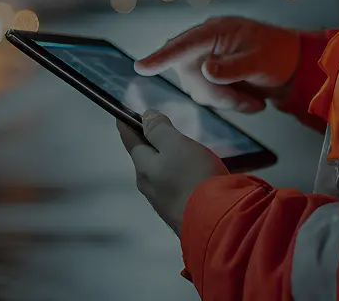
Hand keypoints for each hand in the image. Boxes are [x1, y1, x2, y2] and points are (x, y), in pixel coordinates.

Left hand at [118, 109, 227, 232]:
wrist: (216, 224)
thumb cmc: (194, 177)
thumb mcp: (176, 145)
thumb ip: (159, 130)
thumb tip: (144, 116)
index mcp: (143, 168)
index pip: (130, 140)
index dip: (127, 124)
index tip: (122, 113)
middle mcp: (148, 187)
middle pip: (144, 160)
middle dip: (150, 144)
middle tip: (160, 131)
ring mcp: (163, 204)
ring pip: (160, 176)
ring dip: (166, 163)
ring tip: (180, 154)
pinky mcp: (180, 215)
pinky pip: (175, 190)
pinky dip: (179, 179)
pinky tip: (192, 178)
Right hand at [134, 16, 300, 112]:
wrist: (291, 67)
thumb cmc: (278, 54)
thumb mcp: (260, 60)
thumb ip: (232, 67)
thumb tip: (205, 70)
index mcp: (215, 31)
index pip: (183, 44)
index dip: (161, 57)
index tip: (142, 66)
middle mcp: (203, 46)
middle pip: (191, 76)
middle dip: (218, 94)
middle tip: (249, 103)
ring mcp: (204, 62)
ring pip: (199, 91)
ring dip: (226, 101)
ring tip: (254, 102)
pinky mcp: (208, 78)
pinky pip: (208, 97)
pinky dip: (229, 103)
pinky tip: (250, 101)